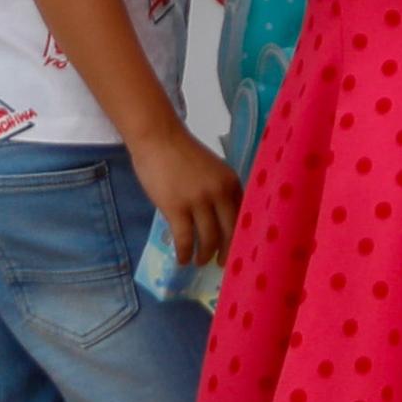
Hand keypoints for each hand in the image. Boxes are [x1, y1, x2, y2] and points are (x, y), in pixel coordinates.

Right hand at [129, 124, 239, 274]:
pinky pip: (185, 239)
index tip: (239, 250)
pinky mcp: (176, 208)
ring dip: (204, 255)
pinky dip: (184, 253)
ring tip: (199, 261)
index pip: (243, 217)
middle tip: (221, 263)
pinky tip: (182, 259)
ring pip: (208, 239)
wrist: (158, 138)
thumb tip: (221, 221)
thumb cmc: (182, 153)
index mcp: (231, 182)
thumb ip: (219, 191)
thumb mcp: (212, 170)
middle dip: (226, 252)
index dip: (241, 237)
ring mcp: (198, 201)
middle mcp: (219, 192)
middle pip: (230, 232)